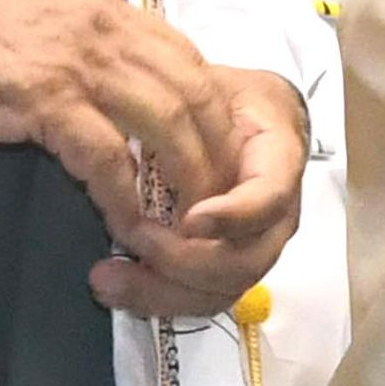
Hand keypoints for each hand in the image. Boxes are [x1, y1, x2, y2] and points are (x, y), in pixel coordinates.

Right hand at [0, 0, 293, 312]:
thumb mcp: (56, 32)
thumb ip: (103, 58)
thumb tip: (141, 102)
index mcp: (117, 16)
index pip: (197, 66)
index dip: (219, 120)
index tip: (224, 164)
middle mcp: (111, 31)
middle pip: (198, 96)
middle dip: (219, 156)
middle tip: (223, 206)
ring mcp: (80, 62)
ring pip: (167, 124)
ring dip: (186, 180)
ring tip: (189, 225)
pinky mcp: (44, 96)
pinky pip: (106, 154)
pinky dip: (125, 194)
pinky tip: (128, 224)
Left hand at [103, 67, 306, 317]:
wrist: (243, 116)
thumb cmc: (225, 99)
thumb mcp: (214, 87)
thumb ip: (188, 112)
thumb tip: (134, 138)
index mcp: (278, 162)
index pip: (270, 198)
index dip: (235, 216)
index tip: (191, 219)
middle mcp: (274, 216)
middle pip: (244, 261)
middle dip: (183, 260)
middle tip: (131, 237)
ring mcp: (251, 247)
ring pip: (220, 290)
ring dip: (161, 290)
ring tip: (106, 276)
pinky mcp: (225, 266)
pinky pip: (198, 297)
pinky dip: (155, 297)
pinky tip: (115, 283)